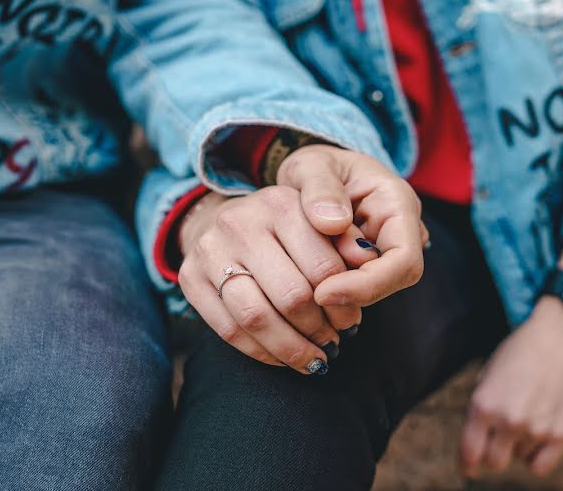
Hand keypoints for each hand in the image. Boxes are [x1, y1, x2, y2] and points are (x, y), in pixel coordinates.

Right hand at [177, 187, 378, 373]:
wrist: (222, 219)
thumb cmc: (285, 228)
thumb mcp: (317, 219)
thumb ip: (346, 238)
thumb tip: (370, 260)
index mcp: (281, 203)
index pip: (324, 268)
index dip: (344, 304)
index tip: (353, 320)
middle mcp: (241, 222)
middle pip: (292, 296)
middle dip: (320, 329)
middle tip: (335, 342)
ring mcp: (211, 250)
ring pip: (257, 318)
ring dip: (292, 348)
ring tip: (315, 359)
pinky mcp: (191, 277)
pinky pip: (229, 330)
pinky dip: (262, 353)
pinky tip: (284, 359)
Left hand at [276, 145, 426, 310]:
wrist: (315, 175)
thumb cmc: (315, 168)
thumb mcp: (309, 166)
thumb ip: (320, 187)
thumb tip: (334, 223)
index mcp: (398, 202)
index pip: (403, 261)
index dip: (367, 285)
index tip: (321, 292)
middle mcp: (403, 231)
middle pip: (391, 281)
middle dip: (348, 290)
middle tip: (306, 292)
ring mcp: (390, 251)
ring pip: (372, 289)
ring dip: (337, 289)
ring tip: (301, 270)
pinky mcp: (372, 266)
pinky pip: (356, 289)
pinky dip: (332, 289)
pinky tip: (306, 279)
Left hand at [458, 239, 562, 477]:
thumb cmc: (522, 348)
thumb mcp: (488, 371)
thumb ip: (481, 403)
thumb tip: (477, 432)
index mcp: (484, 405)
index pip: (469, 452)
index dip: (465, 464)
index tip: (466, 467)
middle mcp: (508, 422)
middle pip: (494, 463)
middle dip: (491, 455)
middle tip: (496, 441)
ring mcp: (537, 430)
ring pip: (519, 458)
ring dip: (517, 446)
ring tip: (525, 416)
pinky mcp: (562, 433)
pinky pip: (541, 466)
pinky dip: (536, 458)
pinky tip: (536, 439)